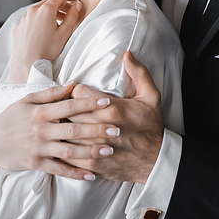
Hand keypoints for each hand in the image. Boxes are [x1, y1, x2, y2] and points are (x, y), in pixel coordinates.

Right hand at [0, 82, 112, 182]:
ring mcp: (39, 148)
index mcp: (41, 111)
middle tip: (117, 128)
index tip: (107, 100)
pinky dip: (75, 173)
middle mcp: (41, 130)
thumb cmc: (11, 117)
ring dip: (91, 151)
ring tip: (110, 150)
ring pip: (69, 151)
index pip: (69, 105)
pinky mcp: (37, 164)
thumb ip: (52, 93)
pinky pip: (59, 169)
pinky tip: (91, 175)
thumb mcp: (28, 100)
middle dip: (97, 129)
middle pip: (73, 129)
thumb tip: (73, 83)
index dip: (89, 102)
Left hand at [8, 0, 82, 82]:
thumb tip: (77, 6)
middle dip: (60, 5)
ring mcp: (24, 19)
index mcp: (46, 10)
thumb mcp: (64, 33)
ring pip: (39, 10)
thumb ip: (72, 16)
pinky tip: (44, 30)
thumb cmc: (46, 51)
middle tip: (69, 11)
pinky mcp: (19, 27)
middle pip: (49, 2)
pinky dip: (39, 20)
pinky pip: (30, 19)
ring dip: (49, 12)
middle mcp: (33, 11)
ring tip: (57, 22)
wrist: (27, 65)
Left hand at [66, 52, 163, 183]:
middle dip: (67, 109)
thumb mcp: (151, 95)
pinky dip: (65, 148)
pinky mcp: (92, 163)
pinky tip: (65, 144)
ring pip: (66, 133)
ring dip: (63, 128)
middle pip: (69, 112)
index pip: (78, 94)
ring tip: (63, 124)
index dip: (77, 92)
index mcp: (112, 109)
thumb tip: (126, 54)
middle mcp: (100, 128)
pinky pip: (69, 154)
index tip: (79, 94)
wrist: (155, 160)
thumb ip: (138, 72)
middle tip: (68, 108)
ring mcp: (95, 147)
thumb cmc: (151, 126)